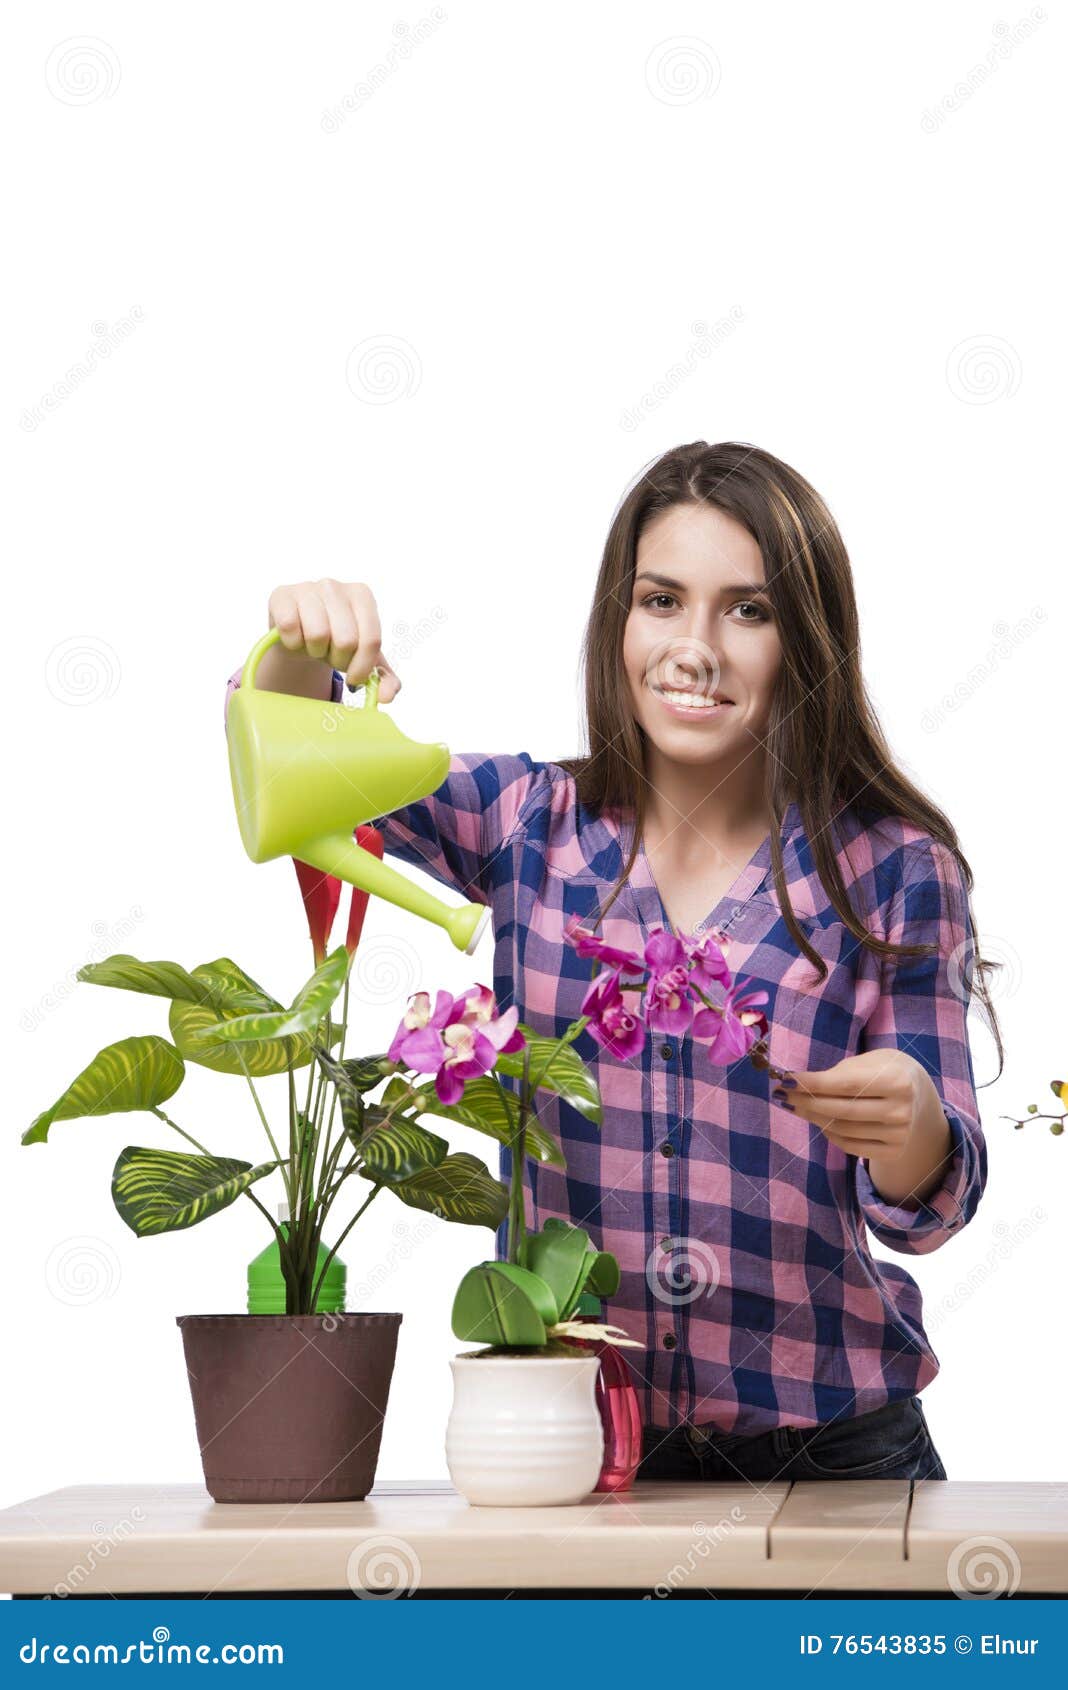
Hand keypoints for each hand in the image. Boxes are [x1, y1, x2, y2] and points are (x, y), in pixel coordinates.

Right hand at [267, 578, 402, 699]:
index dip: (362, 667)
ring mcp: (307, 588)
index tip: (353, 679)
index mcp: (362, 596)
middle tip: (331, 656)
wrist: (299, 635)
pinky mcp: (282, 596)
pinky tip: (296, 638)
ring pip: (318, 634)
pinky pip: (290, 627)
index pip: (371, 640)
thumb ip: (382, 677)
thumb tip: (386, 696)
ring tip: (314, 646)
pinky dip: (293, 643)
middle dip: (338, 659)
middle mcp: (335, 586)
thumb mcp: (362, 658)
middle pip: (346, 640)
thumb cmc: (334, 642)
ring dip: (315, 651)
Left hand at [774, 1049, 924, 1161]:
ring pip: (842, 1129)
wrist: (918, 1096)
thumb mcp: (869, 1061)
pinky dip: (829, 1133)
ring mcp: (899, 1135)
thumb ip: (838, 1073)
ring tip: (797, 1106)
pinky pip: (849, 1145)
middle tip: (783, 1095)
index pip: (845, 1084)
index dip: (812, 1083)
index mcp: (897, 1081)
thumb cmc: (884, 1071)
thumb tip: (797, 1085)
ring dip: (813, 1117)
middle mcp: (901, 1110)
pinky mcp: (893, 1151)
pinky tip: (818, 1121)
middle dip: (806, 1102)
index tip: (785, 1079)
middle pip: (841, 1109)